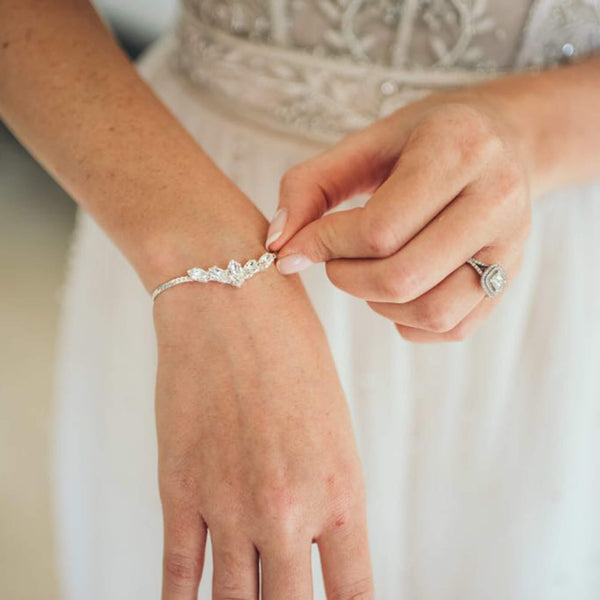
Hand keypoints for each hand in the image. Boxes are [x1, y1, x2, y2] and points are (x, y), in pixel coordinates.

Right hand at [153, 260, 372, 598]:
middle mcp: (288, 509)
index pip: (354, 595)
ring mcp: (229, 503)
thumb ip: (327, 491)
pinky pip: (180, 574)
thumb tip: (313, 545)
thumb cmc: (292, 351)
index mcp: (341, 489)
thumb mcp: (333, 424)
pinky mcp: (180, 489)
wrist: (232, 298)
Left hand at [266, 92, 532, 341]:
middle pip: (403, 276)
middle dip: (346, 278)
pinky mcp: (511, 279)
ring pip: (432, 311)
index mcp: (458, 150)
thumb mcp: (365, 144)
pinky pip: (452, 328)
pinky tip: (395, 291)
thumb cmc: (423, 141)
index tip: (296, 246)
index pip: (379, 228)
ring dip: (378, 304)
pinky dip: (409, 321)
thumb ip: (311, 186)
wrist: (501, 140)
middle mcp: (496, 200)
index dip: (324, 246)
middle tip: (333, 260)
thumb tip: (276, 246)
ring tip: (366, 273)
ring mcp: (511, 246)